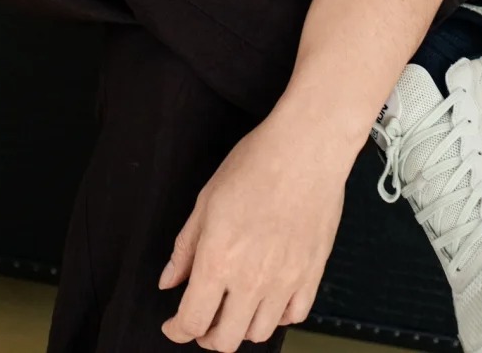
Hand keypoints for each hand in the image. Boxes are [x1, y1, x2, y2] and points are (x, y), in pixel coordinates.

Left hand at [157, 109, 349, 348]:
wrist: (306, 148)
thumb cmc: (256, 164)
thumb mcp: (206, 200)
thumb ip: (185, 248)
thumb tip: (169, 280)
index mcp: (219, 261)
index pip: (192, 321)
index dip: (177, 330)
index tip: (174, 325)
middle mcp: (251, 280)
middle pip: (225, 340)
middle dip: (206, 336)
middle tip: (202, 319)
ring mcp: (285, 281)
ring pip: (259, 334)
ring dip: (241, 328)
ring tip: (235, 308)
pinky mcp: (311, 274)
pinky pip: (294, 316)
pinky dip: (278, 316)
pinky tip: (269, 299)